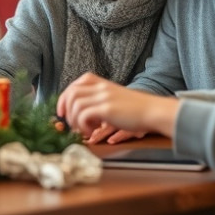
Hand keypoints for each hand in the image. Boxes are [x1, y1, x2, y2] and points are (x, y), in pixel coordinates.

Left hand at [56, 72, 178, 137]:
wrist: (153, 110)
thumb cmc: (135, 109)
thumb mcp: (114, 97)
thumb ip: (98, 99)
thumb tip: (79, 111)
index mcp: (101, 83)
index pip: (74, 85)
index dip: (64, 99)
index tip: (62, 112)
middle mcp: (100, 87)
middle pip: (71, 93)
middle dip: (65, 110)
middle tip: (71, 125)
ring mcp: (103, 97)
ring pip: (75, 105)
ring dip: (75, 121)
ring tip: (84, 130)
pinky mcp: (107, 109)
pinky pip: (84, 115)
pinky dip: (83, 126)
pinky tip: (92, 132)